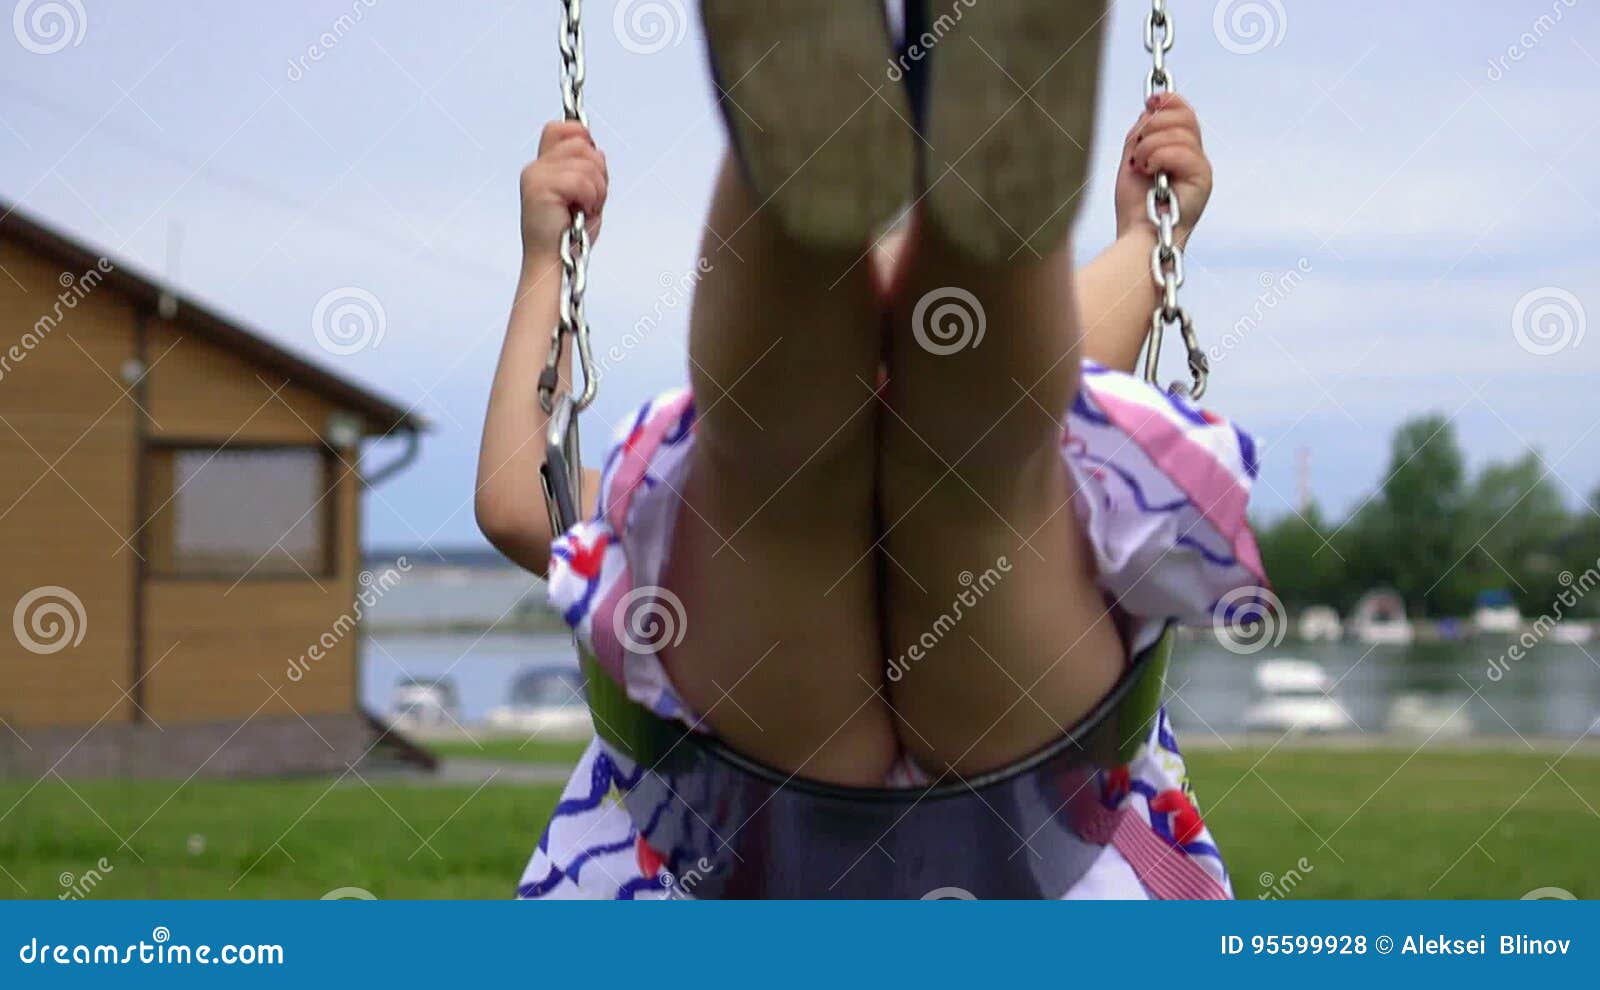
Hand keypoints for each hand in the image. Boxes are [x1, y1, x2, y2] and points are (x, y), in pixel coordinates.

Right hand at [520, 120, 608, 259]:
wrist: (554, 264)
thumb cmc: (570, 237)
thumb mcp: (585, 197)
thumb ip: (588, 170)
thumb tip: (596, 149)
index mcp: (543, 168)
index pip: (560, 129)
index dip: (582, 136)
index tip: (594, 165)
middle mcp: (536, 168)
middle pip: (580, 143)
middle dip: (599, 173)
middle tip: (592, 200)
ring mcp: (536, 176)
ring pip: (586, 161)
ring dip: (597, 189)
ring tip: (586, 209)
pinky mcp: (540, 188)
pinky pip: (581, 179)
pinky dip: (591, 198)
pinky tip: (582, 212)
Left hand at [1113, 94, 1212, 246]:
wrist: (1138, 238)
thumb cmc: (1134, 207)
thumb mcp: (1132, 160)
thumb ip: (1143, 133)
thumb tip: (1151, 107)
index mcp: (1181, 153)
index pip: (1184, 113)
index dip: (1169, 101)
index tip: (1149, 101)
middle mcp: (1196, 158)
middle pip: (1185, 116)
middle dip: (1153, 123)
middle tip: (1136, 150)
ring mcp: (1202, 168)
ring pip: (1180, 131)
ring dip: (1149, 145)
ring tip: (1139, 166)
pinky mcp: (1203, 179)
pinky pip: (1182, 150)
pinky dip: (1158, 156)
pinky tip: (1147, 171)